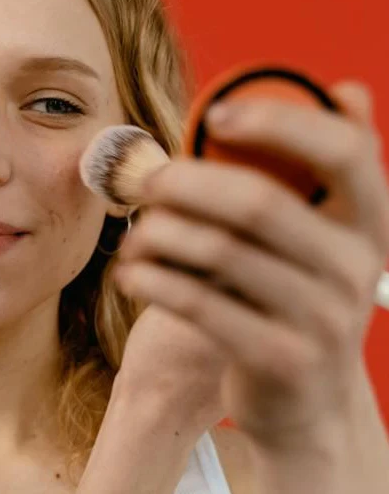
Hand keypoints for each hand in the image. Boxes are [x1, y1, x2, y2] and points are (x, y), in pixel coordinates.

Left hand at [114, 81, 388, 447]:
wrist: (309, 404)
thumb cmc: (296, 300)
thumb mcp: (324, 242)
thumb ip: (322, 176)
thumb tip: (345, 89)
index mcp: (371, 222)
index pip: (345, 152)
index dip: (280, 123)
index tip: (214, 114)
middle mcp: (356, 266)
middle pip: (259, 202)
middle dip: (185, 183)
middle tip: (141, 180)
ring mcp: (323, 318)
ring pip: (219, 252)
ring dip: (158, 234)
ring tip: (132, 235)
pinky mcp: (281, 359)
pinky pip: (199, 304)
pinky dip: (153, 280)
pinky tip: (130, 273)